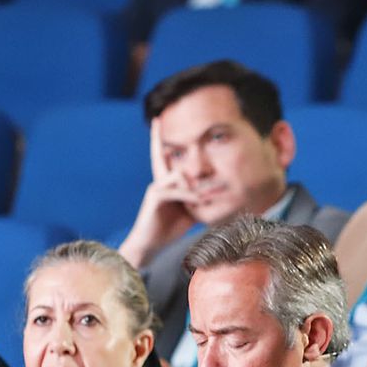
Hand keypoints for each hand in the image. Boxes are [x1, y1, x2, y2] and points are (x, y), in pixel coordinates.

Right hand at [116, 118, 198, 266]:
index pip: (163, 158)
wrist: (151, 246)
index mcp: (166, 183)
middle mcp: (159, 181)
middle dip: (156, 137)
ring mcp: (156, 188)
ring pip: (179, 174)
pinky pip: (177, 191)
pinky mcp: (155, 198)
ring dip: (195, 183)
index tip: (156, 121)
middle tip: (155, 119)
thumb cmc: (169, 229)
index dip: (158, 140)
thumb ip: (198, 198)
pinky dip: (190, 196)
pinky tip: (200, 201)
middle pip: (159, 155)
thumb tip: (215, 193)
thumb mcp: (190, 211)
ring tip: (206, 194)